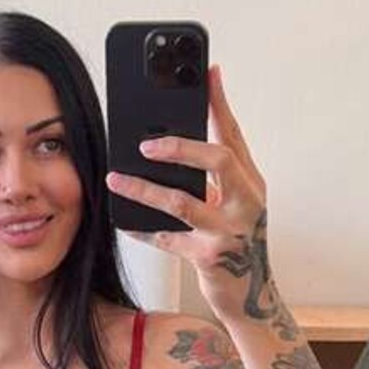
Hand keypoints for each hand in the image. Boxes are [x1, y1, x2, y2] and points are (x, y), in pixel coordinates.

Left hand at [106, 64, 274, 320]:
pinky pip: (168, 239)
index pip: (234, 134)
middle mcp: (246, 202)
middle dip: (181, 147)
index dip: (220, 103)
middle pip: (217, 160)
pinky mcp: (210, 258)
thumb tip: (176, 142)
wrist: (252, 296)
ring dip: (145, 189)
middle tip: (146, 145)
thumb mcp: (235, 204)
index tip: (208, 72)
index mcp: (251, 182)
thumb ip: (216, 175)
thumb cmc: (238, 244)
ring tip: (117, 179)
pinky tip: (125, 222)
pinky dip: (144, 230)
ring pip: (182, 202)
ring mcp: (229, 231)